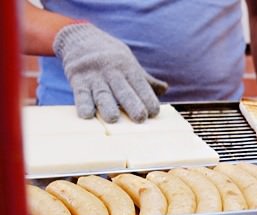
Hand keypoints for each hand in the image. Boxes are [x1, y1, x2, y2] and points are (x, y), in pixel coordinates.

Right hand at [53, 23, 167, 122]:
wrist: (80, 37)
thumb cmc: (110, 56)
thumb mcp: (129, 63)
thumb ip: (145, 79)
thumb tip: (164, 89)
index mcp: (127, 68)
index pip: (140, 85)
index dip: (148, 98)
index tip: (154, 113)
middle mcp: (112, 72)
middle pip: (123, 91)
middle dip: (132, 104)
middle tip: (140, 118)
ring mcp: (94, 76)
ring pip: (102, 94)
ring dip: (107, 106)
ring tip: (113, 119)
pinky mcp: (77, 80)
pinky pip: (80, 94)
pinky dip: (83, 104)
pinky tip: (87, 115)